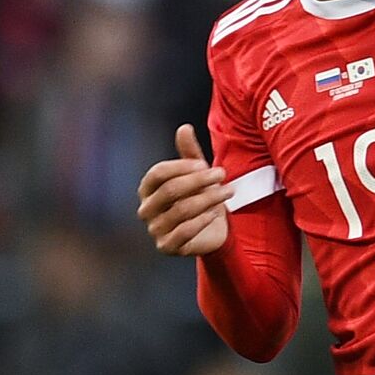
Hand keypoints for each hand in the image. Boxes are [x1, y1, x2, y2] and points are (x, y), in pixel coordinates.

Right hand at [137, 124, 234, 254]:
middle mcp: (146, 209)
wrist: (211, 229)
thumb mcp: (197, 173)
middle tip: (222, 173)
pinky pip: (185, 232)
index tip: (204, 164)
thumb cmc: (199, 195)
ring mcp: (155, 230)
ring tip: (228, 191)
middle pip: (170, 190)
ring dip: (209, 198)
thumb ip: (189, 152)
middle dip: (199, 180)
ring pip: (182, 210)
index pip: (157, 173)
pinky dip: (203, 220)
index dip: (181, 167)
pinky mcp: (167, 247)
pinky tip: (216, 212)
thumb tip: (184, 127)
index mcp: (147, 189)